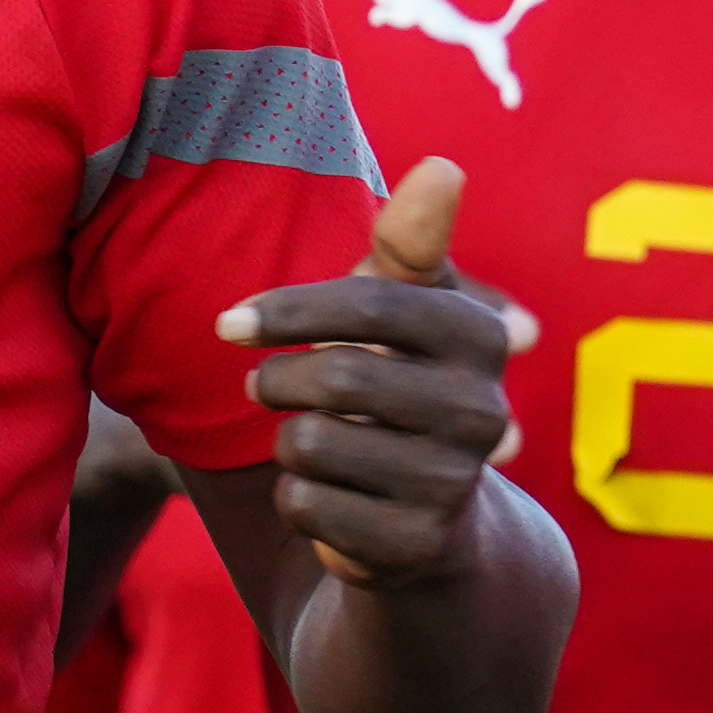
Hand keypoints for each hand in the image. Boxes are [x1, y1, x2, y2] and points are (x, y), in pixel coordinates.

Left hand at [217, 156, 535, 589]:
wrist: (430, 515)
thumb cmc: (396, 383)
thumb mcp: (401, 310)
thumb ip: (410, 243)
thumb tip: (445, 166)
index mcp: (479, 336)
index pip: (370, 306)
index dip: (287, 312)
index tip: (229, 325)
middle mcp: (483, 411)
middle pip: (333, 377)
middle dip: (278, 382)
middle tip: (270, 388)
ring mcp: (454, 484)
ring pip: (309, 445)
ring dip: (290, 444)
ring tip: (323, 446)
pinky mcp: (416, 546)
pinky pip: (305, 506)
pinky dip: (297, 500)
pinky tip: (333, 498)